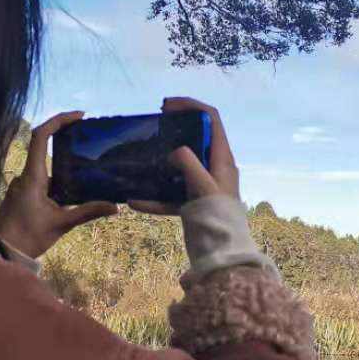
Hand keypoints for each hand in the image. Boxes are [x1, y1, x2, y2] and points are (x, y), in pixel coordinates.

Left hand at [0, 111, 117, 257]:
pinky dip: (58, 179)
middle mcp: (25, 175)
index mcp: (32, 176)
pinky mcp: (23, 194)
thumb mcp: (61, 224)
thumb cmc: (28, 237)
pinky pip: (42, 179)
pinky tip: (73, 190)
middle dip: (66, 138)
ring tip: (87, 167)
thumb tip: (115, 207)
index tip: (79, 117)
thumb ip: (87, 212)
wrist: (2, 252)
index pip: (40, 136)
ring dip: (64, 164)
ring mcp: (22, 184)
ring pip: (45, 166)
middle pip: (44, 145)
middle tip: (88, 136)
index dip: (58, 121)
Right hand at [127, 96, 239, 215]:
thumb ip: (188, 163)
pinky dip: (156, 198)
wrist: (221, 254)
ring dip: (163, 161)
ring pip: (182, 165)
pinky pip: (172, 195)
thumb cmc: (217, 218)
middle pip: (196, 138)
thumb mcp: (202, 186)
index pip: (211, 119)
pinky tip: (136, 202)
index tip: (167, 106)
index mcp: (222, 159)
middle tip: (155, 124)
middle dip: (175, 129)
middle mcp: (215, 168)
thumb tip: (175, 151)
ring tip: (144, 155)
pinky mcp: (195, 203)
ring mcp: (204, 186)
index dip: (191, 106)